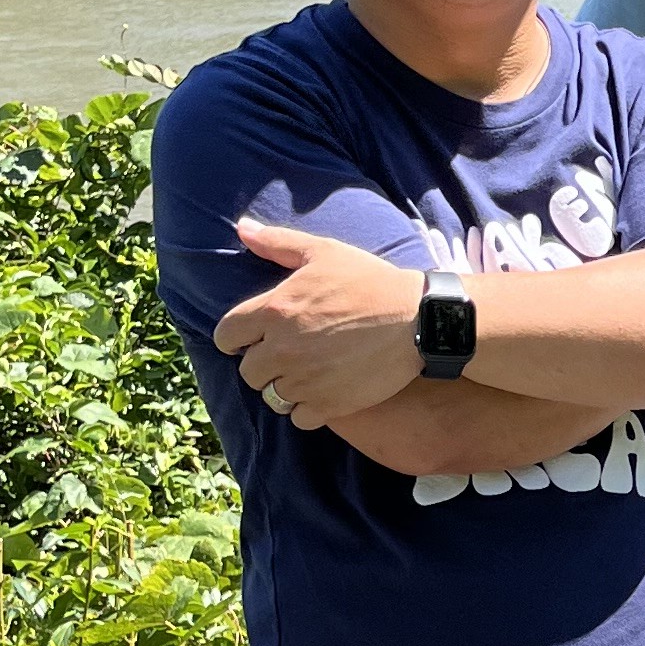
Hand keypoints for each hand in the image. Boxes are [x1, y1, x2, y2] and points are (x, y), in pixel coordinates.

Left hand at [215, 218, 425, 427]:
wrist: (417, 320)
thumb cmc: (370, 282)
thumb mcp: (323, 252)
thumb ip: (277, 243)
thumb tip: (242, 228)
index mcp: (274, 311)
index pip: (227, 335)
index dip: (235, 338)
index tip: (248, 339)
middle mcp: (282, 349)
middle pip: (248, 372)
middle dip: (262, 363)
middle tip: (286, 354)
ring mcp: (305, 381)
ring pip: (272, 396)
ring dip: (284, 387)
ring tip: (306, 373)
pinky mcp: (329, 404)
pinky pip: (299, 417)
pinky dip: (307, 408)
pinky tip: (322, 392)